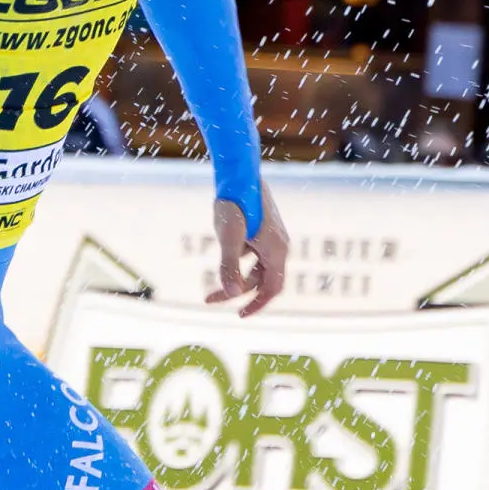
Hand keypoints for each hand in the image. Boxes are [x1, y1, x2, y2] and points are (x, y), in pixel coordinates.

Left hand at [207, 193, 287, 316]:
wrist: (240, 174)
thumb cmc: (233, 204)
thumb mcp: (228, 237)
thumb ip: (229, 266)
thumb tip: (233, 293)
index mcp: (276, 251)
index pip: (273, 288)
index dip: (258, 304)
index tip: (240, 315)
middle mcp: (279, 246)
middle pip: (261, 281)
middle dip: (237, 293)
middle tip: (209, 300)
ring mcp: (272, 238)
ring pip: (256, 269)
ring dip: (235, 278)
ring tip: (209, 286)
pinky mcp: (263, 231)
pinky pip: (253, 255)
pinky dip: (237, 263)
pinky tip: (223, 256)